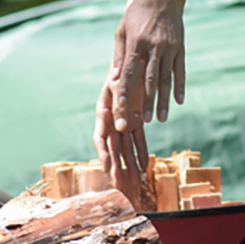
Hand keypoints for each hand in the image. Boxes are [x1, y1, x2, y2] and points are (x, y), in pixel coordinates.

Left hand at [93, 0, 186, 174]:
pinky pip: (180, 71)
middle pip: (148, 81)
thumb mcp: (121, 31)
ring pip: (166, 79)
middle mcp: (152, 47)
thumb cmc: (136, 14)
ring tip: (161, 119)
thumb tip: (114, 79)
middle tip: (143, 123)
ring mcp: (168, 47)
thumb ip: (119, 55)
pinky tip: (179, 102)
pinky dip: (180, 87)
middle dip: (146, 103)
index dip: (124, 94)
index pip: (128, 74)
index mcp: (135, 44)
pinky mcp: (180, 47)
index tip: (121, 112)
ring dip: (163, 100)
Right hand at [93, 66, 145, 188]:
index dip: (103, 154)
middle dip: (116, 166)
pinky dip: (142, 152)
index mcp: (103, 111)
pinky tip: (145, 166)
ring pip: (126, 147)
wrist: (136, 58)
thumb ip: (119, 103)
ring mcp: (124, 120)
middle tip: (119, 185)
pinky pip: (139, 139)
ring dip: (130, 164)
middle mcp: (112, 119)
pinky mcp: (137, 120)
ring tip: (135, 181)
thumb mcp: (120, 83)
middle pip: (113, 147)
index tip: (107, 169)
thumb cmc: (125, 67)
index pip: (100, 137)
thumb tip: (120, 128)